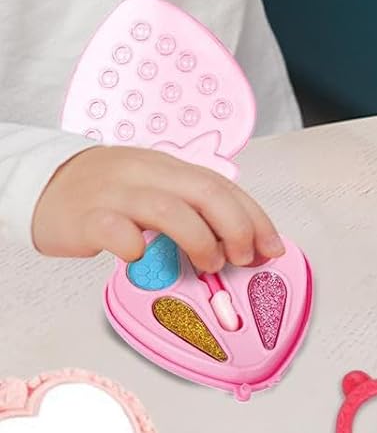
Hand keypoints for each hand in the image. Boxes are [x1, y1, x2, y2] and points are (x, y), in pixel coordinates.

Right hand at [31, 145, 284, 269]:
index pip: (225, 187)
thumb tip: (241, 246)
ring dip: (199, 240)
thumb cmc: (111, 193)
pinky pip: (115, 230)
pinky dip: (135, 246)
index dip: (254, 218)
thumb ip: (194, 212)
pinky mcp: (86, 217)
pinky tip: (142, 259)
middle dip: (236, 226)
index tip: (272, 248)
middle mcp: (149, 174)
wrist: (48, 183)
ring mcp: (117, 194)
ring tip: (209, 264)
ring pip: (168, 209)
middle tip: (244, 258)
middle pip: (206, 191)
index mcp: (172, 168)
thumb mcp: (158, 191)